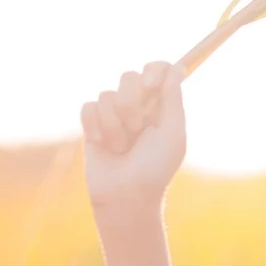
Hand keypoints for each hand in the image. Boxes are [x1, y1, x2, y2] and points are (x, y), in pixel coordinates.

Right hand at [80, 61, 186, 221]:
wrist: (126, 196)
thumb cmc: (155, 168)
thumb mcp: (172, 134)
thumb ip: (173, 101)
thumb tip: (177, 69)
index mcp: (162, 108)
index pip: (159, 71)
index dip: (154, 70)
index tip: (151, 85)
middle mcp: (139, 107)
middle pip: (129, 76)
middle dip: (131, 102)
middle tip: (137, 127)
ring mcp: (114, 115)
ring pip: (106, 94)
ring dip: (114, 123)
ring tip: (121, 146)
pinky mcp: (92, 125)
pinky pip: (88, 107)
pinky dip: (96, 126)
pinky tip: (103, 145)